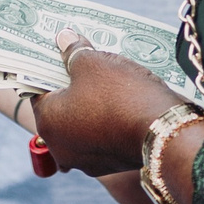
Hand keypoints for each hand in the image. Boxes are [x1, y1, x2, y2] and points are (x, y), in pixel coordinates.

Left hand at [31, 36, 183, 177]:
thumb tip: (63, 38)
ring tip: (112, 82)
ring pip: (83, 124)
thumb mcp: (94, 62)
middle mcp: (60, 147)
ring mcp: (86, 160)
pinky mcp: (111, 165)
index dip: (51, 68)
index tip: (62, 54)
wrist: (164, 132)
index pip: (39, 88)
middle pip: (61, 107)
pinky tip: (125, 104)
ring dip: (92, 106)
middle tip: (89, 64)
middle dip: (73, 86)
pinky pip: (103, 137)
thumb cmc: (120, 94)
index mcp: (48, 121)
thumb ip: (73, 51)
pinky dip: (109, 123)